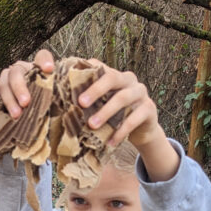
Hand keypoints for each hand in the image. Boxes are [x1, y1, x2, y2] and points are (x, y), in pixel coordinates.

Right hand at [0, 49, 54, 118]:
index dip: (44, 61)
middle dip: (20, 87)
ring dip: (9, 100)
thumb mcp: (52, 102)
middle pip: (17, 72)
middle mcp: (19, 70)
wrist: (21, 119)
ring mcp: (5, 78)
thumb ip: (58, 98)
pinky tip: (1, 114)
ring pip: (4, 84)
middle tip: (26, 102)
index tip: (49, 70)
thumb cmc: (40, 107)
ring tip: (16, 115)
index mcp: (36, 69)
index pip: (42, 56)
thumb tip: (73, 103)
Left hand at [80, 61, 177, 179]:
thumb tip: (60, 105)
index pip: (100, 68)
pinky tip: (110, 142)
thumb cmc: (115, 116)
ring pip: (123, 98)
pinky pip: (134, 118)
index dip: (86, 74)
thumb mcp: (102, 106)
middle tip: (81, 103)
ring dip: (106, 112)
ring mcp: (141, 93)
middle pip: (112, 78)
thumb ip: (89, 102)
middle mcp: (129, 80)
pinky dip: (121, 131)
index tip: (71, 86)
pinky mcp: (149, 108)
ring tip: (92, 125)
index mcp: (115, 75)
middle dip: (95, 90)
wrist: (141, 130)